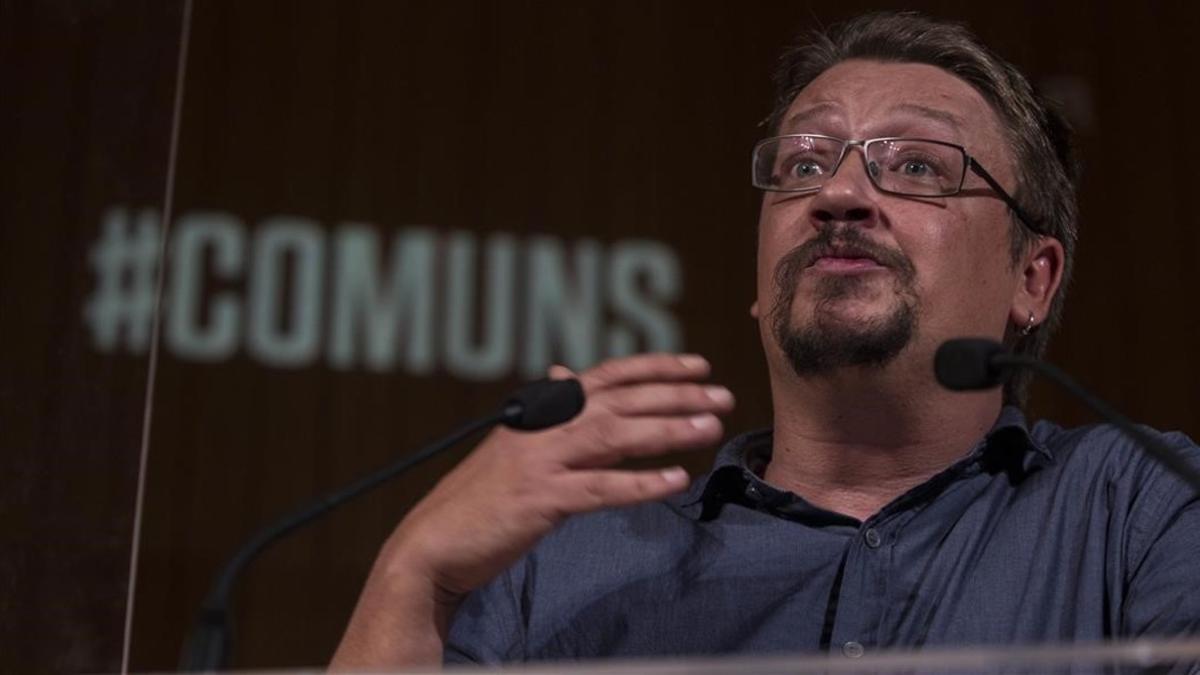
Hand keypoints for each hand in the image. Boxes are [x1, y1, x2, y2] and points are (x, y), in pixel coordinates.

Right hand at [333, 353, 733, 667]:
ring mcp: (540, 462)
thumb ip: (551, 413)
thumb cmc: (481, 497)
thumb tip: (567, 373)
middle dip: (677, 395)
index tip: (699, 364)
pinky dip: (640, 484)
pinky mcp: (539, 500)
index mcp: (542, 411)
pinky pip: (599, 489)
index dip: (656, 366)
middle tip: (723, 395)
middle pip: (621, 401)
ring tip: (712, 428)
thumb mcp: (516, 444)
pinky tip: (675, 480)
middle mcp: (544, 426)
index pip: (607, 375)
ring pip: (615, 436)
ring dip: (668, 430)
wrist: (434, 542)